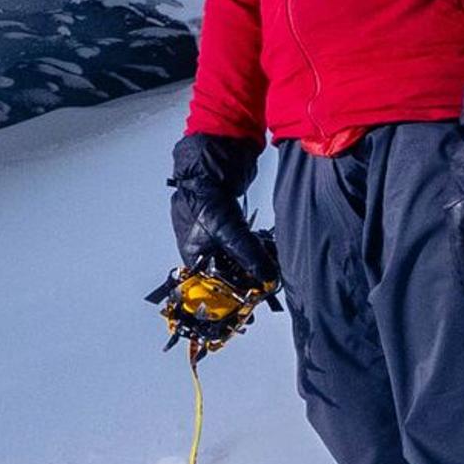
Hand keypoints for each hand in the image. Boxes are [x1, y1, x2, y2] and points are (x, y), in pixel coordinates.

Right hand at [169, 131, 275, 293]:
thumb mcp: (230, 233)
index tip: (252, 299)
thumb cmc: (205, 197)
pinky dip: (256, 246)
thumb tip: (268, 277)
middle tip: (266, 281)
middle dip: (248, 277)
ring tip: (269, 263)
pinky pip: (245, 243)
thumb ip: (250, 257)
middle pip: (228, 273)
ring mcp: (216, 236)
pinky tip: (268, 249)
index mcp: (193, 256)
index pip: (212, 286)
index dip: (232, 294)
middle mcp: (203, 249)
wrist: (210, 165)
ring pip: (238, 258)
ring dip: (254, 261)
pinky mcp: (229, 223)